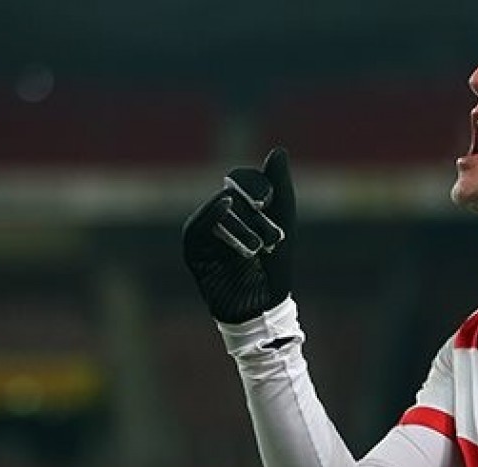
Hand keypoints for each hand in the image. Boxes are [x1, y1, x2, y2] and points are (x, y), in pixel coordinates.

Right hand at [183, 147, 295, 322]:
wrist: (264, 306)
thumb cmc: (276, 266)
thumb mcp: (283, 221)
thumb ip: (280, 187)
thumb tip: (278, 150)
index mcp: (240, 208)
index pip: (242, 182)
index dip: (255, 185)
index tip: (269, 200)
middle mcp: (220, 218)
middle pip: (232, 196)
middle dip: (254, 214)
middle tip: (272, 237)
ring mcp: (205, 234)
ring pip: (218, 212)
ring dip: (242, 224)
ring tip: (261, 247)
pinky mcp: (194, 252)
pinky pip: (196, 228)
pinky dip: (210, 214)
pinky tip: (226, 205)